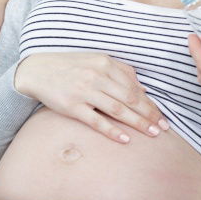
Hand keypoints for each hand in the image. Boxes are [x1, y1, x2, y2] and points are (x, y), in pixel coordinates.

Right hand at [14, 52, 169, 141]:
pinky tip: (125, 139)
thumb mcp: (97, 60)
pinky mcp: (72, 107)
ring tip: (151, 133)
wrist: (37, 70)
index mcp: (105, 63)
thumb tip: (143, 87)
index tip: (162, 116)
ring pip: (118, 110)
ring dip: (137, 123)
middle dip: (149, 114)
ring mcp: (84, 92)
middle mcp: (97, 76)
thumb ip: (121, 71)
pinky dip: (112, 130)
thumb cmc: (71, 66)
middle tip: (163, 127)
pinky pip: (96, 121)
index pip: (134, 87)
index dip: (150, 103)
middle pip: (130, 98)